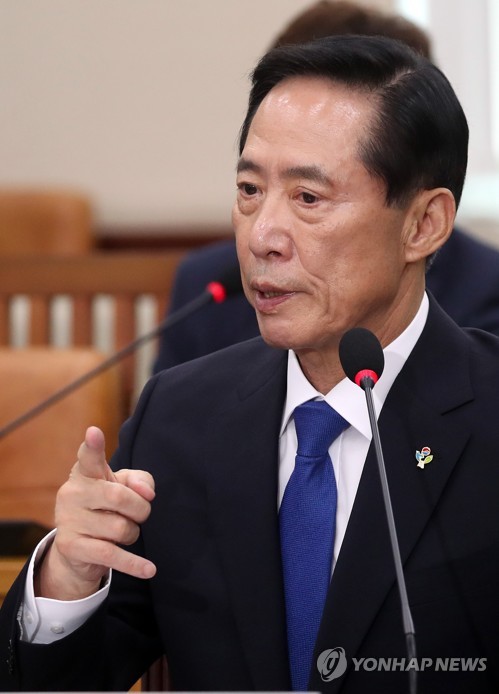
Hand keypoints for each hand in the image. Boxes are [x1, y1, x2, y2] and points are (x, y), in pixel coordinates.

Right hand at [36, 426, 156, 599]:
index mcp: (85, 473)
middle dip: (140, 509)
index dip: (92, 446)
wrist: (78, 547)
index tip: (94, 432)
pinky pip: (111, 554)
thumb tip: (147, 494)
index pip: (88, 457)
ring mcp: (68, 520)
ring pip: (120, 528)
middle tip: (140, 514)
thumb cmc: (107, 507)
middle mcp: (72, 492)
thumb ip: (140, 481)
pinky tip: (150, 570)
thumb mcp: (124, 487)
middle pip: (120, 497)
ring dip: (132, 533)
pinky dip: (134, 564)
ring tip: (124, 531)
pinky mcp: (71, 547)